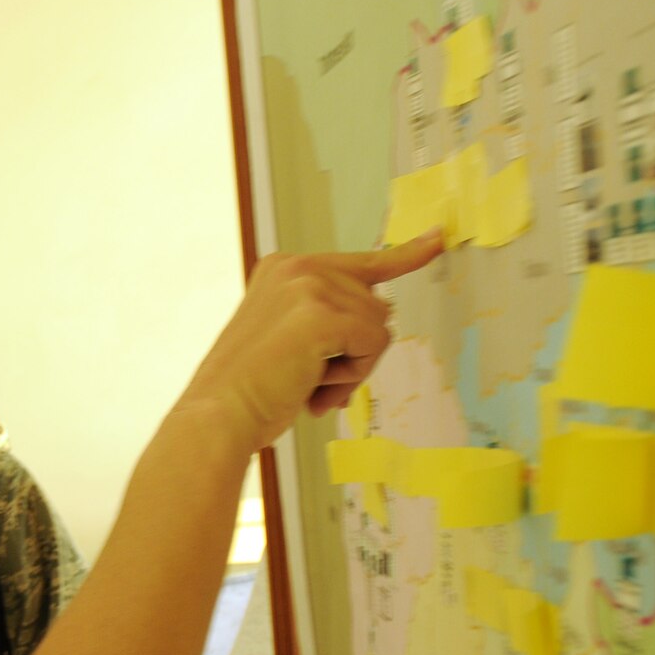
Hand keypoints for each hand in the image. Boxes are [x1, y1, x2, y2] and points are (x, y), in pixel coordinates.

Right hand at [177, 232, 441, 453]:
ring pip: (378, 326)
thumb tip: (384, 315)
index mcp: (283, 269)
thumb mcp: (285, 337)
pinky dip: (354, 374)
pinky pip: (375, 344)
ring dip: (353, 367)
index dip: (405, 256)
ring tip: (306, 384)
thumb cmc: (248, 390)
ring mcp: (308, 287)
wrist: (218, 415)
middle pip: (375, 304)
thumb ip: (328, 317)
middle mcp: (296, 267)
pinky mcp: (322, 315)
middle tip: (311, 380)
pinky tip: (315, 384)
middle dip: (355, 350)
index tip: (436, 238)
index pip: (361, 261)